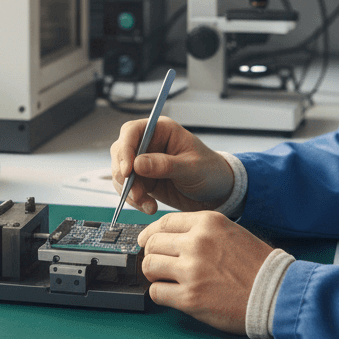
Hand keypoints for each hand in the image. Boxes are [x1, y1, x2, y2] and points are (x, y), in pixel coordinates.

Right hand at [109, 116, 233, 213]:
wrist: (217, 193)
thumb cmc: (211, 172)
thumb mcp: (192, 168)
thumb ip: (165, 165)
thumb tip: (137, 164)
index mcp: (162, 130)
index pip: (132, 132)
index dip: (125, 149)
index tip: (128, 171)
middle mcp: (149, 144)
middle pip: (121, 152)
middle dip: (124, 175)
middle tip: (135, 193)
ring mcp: (144, 162)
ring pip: (122, 174)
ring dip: (129, 191)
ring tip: (146, 204)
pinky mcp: (144, 180)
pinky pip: (128, 189)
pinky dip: (134, 200)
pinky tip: (149, 207)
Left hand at [138, 212, 273, 333]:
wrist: (277, 293)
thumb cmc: (257, 266)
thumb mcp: (230, 232)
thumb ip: (200, 231)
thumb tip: (170, 237)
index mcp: (207, 223)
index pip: (164, 222)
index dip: (151, 233)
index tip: (147, 241)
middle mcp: (197, 242)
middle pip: (153, 243)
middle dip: (153, 254)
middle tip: (160, 264)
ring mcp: (192, 270)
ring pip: (149, 265)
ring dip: (154, 274)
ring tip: (166, 279)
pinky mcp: (190, 298)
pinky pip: (156, 292)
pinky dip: (160, 293)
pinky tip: (172, 294)